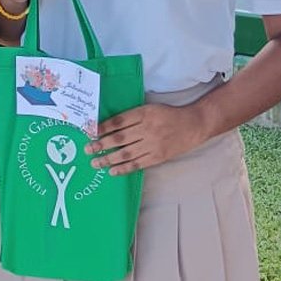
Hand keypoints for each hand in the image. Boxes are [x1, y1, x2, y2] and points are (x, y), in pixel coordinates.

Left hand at [85, 104, 208, 174]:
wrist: (193, 124)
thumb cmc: (168, 115)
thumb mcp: (150, 109)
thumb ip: (132, 116)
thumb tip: (108, 126)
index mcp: (144, 113)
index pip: (119, 121)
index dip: (103, 127)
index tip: (90, 132)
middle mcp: (147, 129)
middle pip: (119, 138)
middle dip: (101, 144)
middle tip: (87, 149)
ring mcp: (153, 144)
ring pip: (126, 153)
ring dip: (108, 159)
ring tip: (95, 162)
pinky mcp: (158, 157)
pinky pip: (138, 164)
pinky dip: (124, 168)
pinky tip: (112, 171)